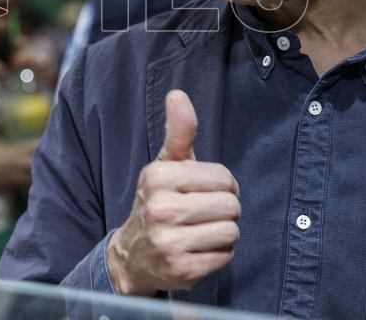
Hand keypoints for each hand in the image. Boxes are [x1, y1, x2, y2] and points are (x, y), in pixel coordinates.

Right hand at [107, 90, 240, 295]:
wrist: (133, 255)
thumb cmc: (160, 200)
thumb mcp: (166, 165)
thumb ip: (178, 132)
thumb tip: (178, 95)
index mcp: (158, 177)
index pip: (223, 177)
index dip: (223, 185)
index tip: (206, 191)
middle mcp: (160, 209)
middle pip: (230, 205)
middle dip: (225, 209)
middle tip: (206, 213)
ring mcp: (169, 243)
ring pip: (231, 231)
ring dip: (224, 232)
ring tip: (202, 231)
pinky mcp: (182, 271)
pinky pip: (225, 256)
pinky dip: (219, 254)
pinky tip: (199, 249)